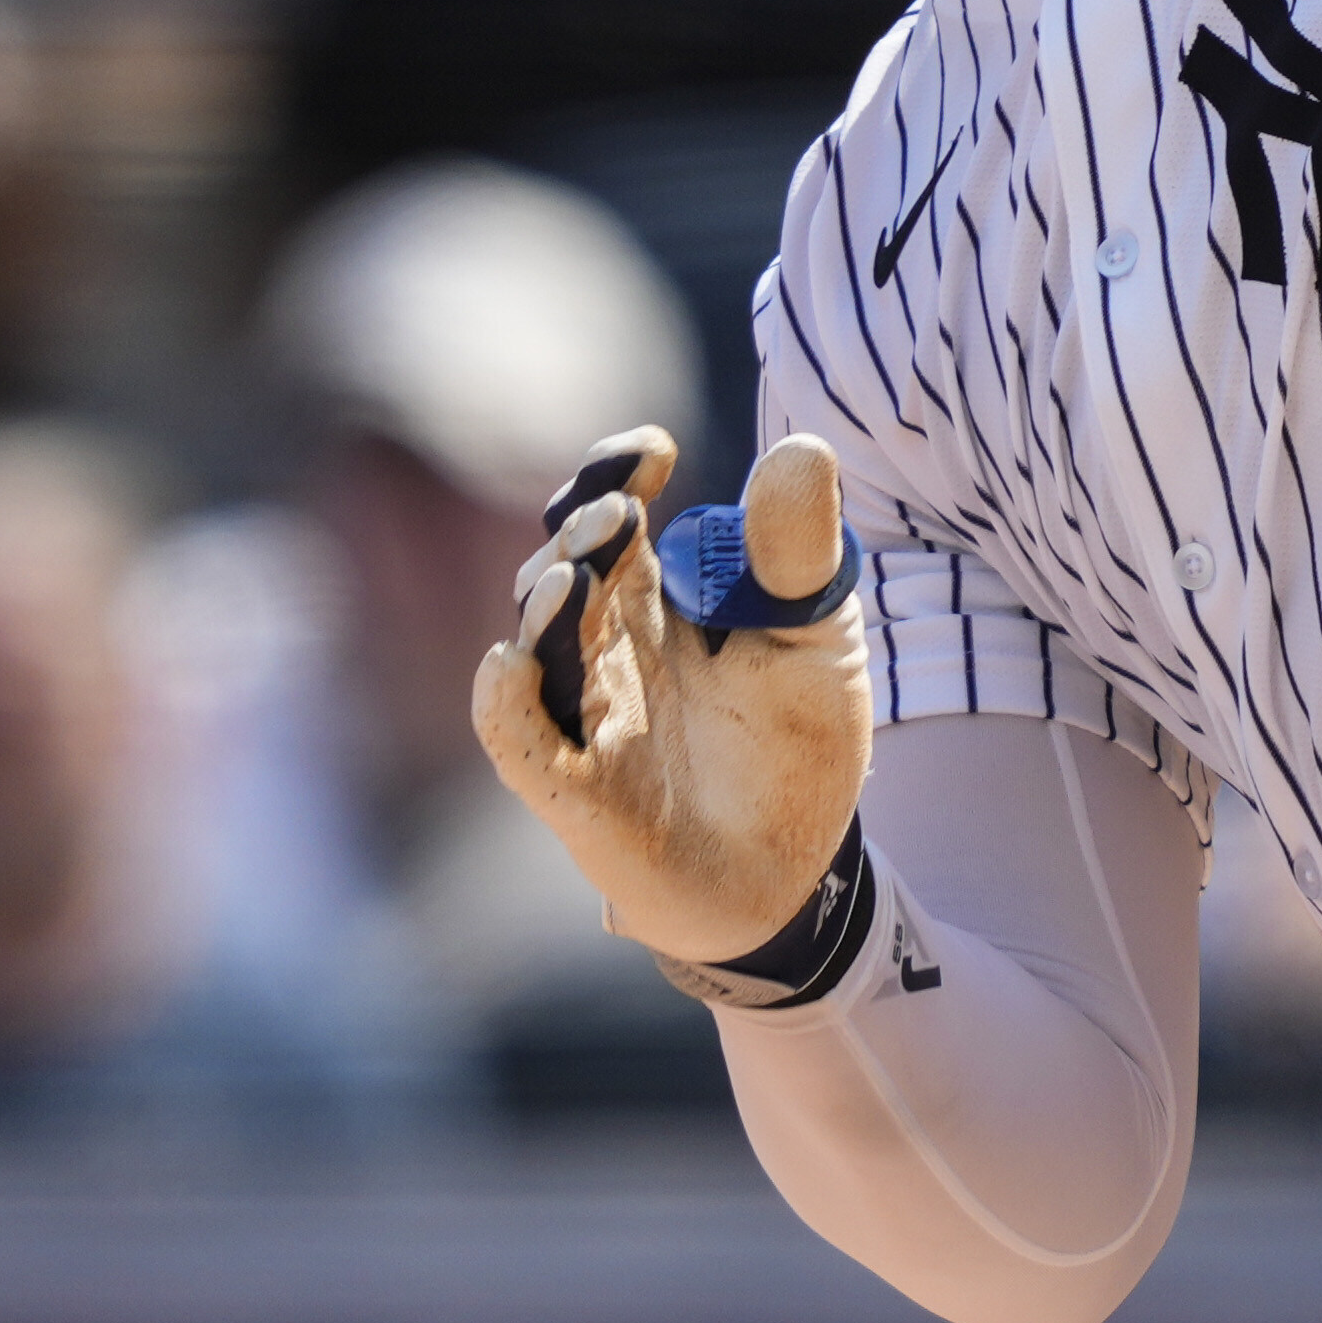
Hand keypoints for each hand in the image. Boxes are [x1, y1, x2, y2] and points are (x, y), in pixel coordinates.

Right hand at [470, 427, 874, 965]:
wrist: (795, 874)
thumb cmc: (795, 745)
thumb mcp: (817, 638)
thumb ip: (801, 551)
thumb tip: (802, 448)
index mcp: (658, 596)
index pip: (614, 512)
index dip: (615, 475)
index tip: (650, 452)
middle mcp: (606, 646)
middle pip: (565, 568)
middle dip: (582, 535)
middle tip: (619, 517)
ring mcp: (584, 716)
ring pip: (537, 644)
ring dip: (546, 604)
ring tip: (574, 574)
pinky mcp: (575, 791)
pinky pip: (517, 739)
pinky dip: (504, 701)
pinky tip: (514, 664)